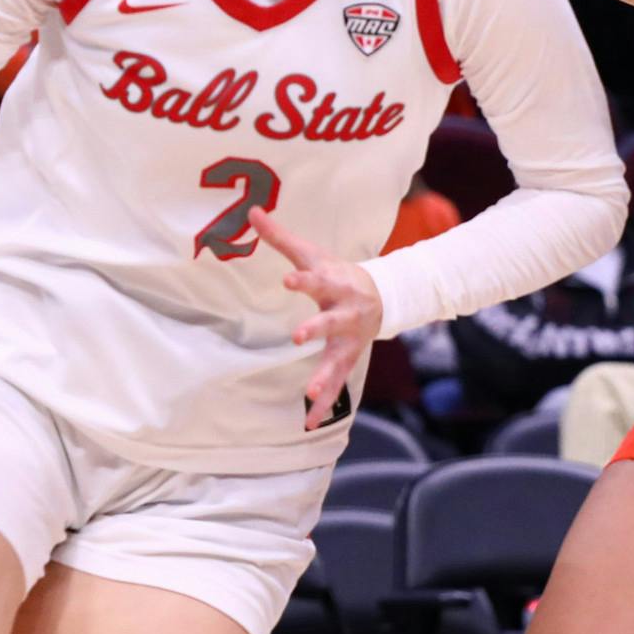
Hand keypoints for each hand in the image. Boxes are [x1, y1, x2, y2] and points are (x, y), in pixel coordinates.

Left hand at [249, 206, 382, 429]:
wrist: (382, 294)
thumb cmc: (337, 272)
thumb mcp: (312, 254)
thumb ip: (280, 237)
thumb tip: (252, 210)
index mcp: (334, 284)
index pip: (316, 279)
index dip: (303, 280)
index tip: (288, 280)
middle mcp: (344, 312)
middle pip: (331, 321)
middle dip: (317, 328)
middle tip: (299, 336)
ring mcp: (349, 339)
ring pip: (338, 358)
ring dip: (326, 376)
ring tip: (311, 392)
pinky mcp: (348, 358)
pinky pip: (337, 384)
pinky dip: (325, 405)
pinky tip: (310, 423)